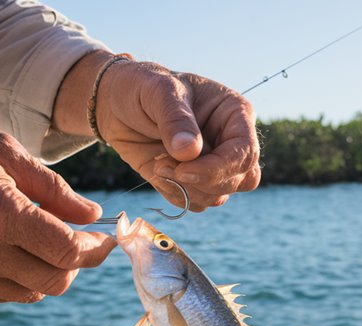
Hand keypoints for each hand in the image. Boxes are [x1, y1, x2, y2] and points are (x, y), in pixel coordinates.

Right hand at [0, 114, 115, 302]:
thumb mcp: (4, 151)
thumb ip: (53, 187)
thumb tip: (92, 215)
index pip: (67, 251)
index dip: (96, 248)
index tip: (106, 237)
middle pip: (57, 280)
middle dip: (77, 262)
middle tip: (79, 239)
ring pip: (34, 292)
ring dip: (49, 270)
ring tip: (38, 238)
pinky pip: (6, 294)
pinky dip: (20, 277)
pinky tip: (7, 247)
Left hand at [98, 59, 260, 210]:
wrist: (116, 103)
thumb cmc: (143, 87)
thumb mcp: (158, 91)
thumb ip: (176, 118)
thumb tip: (190, 151)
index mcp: (234, 114)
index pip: (245, 152)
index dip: (219, 168)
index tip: (183, 169)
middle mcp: (230, 142)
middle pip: (240, 180)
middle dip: (203, 182)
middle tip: (165, 166)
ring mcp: (213, 164)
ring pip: (219, 196)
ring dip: (186, 190)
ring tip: (159, 165)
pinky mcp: (192, 181)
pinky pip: (196, 203)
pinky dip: (175, 195)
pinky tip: (157, 171)